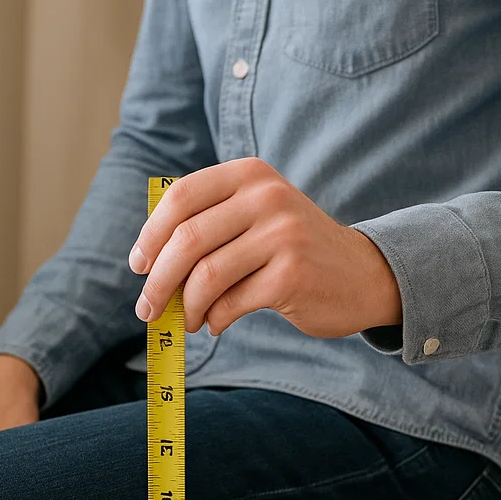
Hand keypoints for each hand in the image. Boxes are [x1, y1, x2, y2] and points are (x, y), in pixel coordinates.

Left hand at [129, 158, 401, 338]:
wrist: (361, 274)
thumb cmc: (293, 251)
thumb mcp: (256, 217)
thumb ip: (209, 226)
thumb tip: (149, 266)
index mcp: (250, 175)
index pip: (180, 198)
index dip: (151, 235)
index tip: (138, 266)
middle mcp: (267, 197)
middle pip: (187, 240)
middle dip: (158, 282)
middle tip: (147, 309)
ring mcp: (282, 235)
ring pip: (206, 275)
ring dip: (186, 307)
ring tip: (187, 321)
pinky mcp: (291, 275)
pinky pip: (231, 303)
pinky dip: (215, 319)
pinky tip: (216, 324)